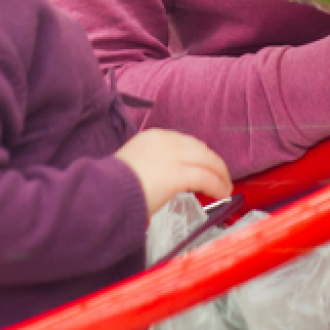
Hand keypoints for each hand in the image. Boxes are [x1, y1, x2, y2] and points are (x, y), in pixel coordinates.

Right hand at [116, 129, 231, 215]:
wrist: (105, 192)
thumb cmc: (113, 185)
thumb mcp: (134, 164)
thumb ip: (152, 165)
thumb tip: (163, 178)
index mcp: (154, 137)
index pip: (185, 142)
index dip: (199, 154)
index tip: (204, 165)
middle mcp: (166, 141)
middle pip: (200, 149)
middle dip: (213, 163)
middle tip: (220, 176)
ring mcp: (174, 156)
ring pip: (208, 161)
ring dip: (220, 174)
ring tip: (225, 186)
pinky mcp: (179, 174)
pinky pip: (207, 178)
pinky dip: (217, 185)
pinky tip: (221, 192)